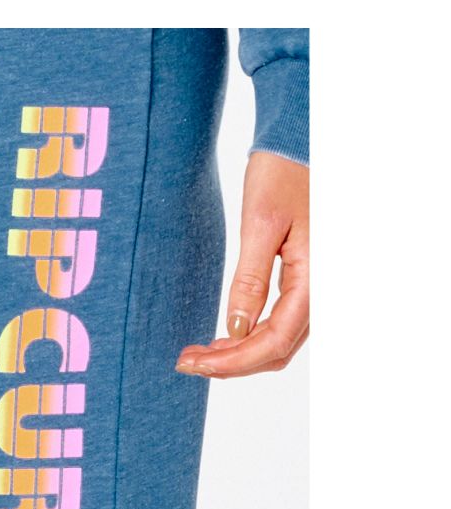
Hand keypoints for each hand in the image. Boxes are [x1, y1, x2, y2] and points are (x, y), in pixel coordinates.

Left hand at [175, 151, 308, 378]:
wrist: (300, 144)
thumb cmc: (283, 174)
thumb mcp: (261, 224)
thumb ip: (251, 280)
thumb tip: (237, 330)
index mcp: (316, 279)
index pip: (274, 343)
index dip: (233, 362)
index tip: (193, 364)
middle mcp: (322, 291)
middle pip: (277, 350)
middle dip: (231, 363)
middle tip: (186, 361)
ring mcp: (317, 288)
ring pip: (280, 342)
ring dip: (240, 354)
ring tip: (199, 352)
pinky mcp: (306, 281)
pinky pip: (281, 324)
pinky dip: (251, 337)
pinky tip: (224, 336)